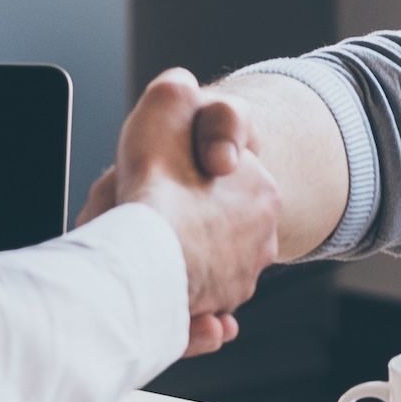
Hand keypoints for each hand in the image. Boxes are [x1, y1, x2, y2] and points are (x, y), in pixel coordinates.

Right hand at [93, 69, 279, 357]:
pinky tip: (169, 297)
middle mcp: (262, 238)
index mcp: (261, 190)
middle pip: (213, 222)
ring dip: (183, 263)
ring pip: (207, 266)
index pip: (223, 173)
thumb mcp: (166, 104)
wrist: (138, 265)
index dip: (185, 169)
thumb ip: (178, 92)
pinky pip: (201, 309)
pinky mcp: (215, 311)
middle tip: (148, 217)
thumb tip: (182, 90)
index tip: (160, 174)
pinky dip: (189, 310)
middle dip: (185, 220)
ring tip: (149, 257)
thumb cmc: (153, 189)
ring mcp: (240, 279)